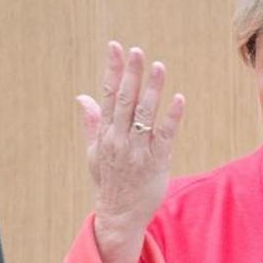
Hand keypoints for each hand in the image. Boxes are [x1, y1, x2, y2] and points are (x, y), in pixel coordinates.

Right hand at [76, 41, 185, 237]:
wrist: (120, 215)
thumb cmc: (109, 182)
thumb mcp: (95, 152)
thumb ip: (92, 123)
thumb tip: (83, 97)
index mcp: (105, 134)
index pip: (108, 95)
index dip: (112, 70)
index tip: (115, 47)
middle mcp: (119, 139)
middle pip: (125, 100)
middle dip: (131, 74)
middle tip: (137, 51)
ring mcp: (138, 150)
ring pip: (145, 115)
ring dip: (153, 90)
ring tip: (159, 66)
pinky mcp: (156, 162)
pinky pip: (166, 136)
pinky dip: (172, 117)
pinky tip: (179, 99)